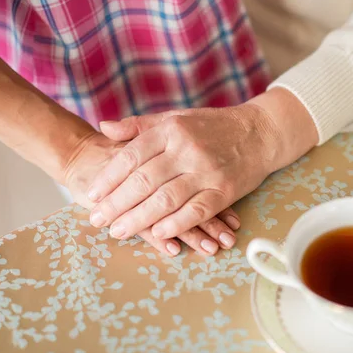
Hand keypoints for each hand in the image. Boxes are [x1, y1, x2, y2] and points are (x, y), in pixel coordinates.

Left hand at [86, 88, 316, 241]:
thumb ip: (139, 125)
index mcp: (171, 130)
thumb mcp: (175, 118)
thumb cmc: (212, 126)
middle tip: (97, 220)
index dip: (109, 178)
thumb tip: (103, 127)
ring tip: (118, 232)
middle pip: (144, 180)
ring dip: (140, 219)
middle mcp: (187, 150)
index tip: (92, 195)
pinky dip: (177, 224)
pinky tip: (159, 234)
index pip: (131, 156)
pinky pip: (198, 210)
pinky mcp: (226, 190)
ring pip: (166, 199)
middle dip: (117, 204)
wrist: (259, 132)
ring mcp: (207, 171)